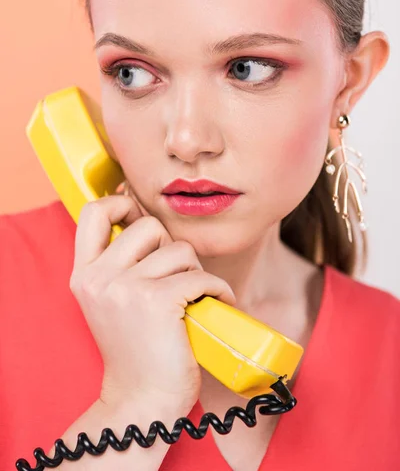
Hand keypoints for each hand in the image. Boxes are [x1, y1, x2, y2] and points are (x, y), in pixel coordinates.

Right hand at [70, 193, 235, 412]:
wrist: (141, 401)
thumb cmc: (135, 350)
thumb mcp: (111, 301)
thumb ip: (120, 262)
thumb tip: (148, 220)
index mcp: (84, 274)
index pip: (94, 212)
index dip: (121, 204)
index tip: (140, 219)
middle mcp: (99, 277)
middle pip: (150, 226)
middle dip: (170, 248)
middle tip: (175, 278)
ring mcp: (126, 288)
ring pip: (180, 251)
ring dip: (195, 273)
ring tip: (192, 298)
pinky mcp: (158, 301)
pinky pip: (201, 276)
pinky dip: (217, 289)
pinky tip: (216, 302)